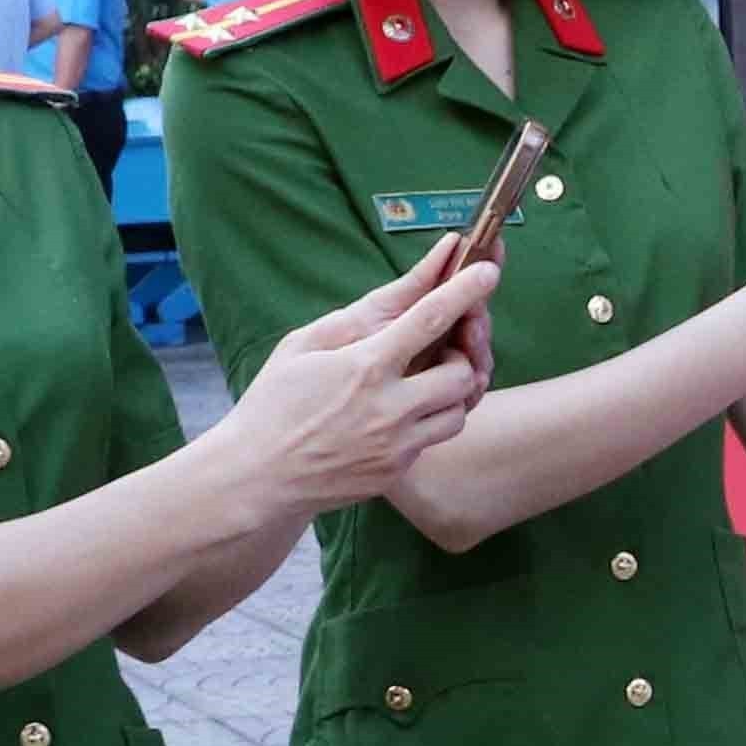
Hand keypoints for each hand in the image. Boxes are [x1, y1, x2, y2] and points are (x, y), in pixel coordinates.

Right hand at [215, 256, 498, 516]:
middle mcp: (388, 407)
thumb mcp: (303, 345)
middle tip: (437, 351)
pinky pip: (433, 440)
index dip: (465, 290)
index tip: (488, 270)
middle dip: (460, 356)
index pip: (430, 319)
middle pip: (462, 373)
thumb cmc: (275, 402)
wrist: (257, 476)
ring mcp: (396, 446)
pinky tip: (397, 415)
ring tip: (418, 385)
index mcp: (365, 366)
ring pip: (458, 412)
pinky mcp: (396, 472)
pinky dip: (427, 422)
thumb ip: (358, 317)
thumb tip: (405, 289)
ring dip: (449, 392)